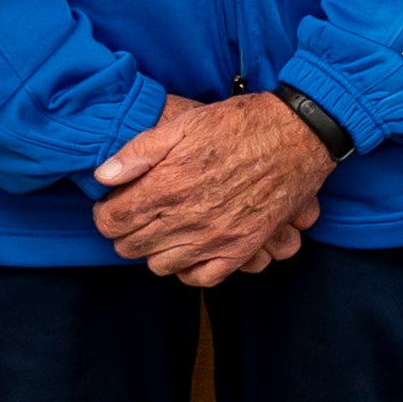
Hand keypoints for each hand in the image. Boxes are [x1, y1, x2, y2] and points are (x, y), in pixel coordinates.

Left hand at [92, 91, 326, 286]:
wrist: (298, 134)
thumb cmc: (241, 124)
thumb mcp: (184, 124)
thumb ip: (139, 151)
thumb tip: (103, 177)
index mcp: (167, 185)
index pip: (111, 220)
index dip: (105, 213)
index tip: (114, 203)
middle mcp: (187, 217)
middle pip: (131, 246)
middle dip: (125, 231)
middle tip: (136, 214)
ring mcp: (215, 237)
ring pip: (161, 265)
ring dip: (154, 250)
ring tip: (162, 230)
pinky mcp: (242, 247)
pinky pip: (202, 277)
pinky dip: (189, 270)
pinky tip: (189, 251)